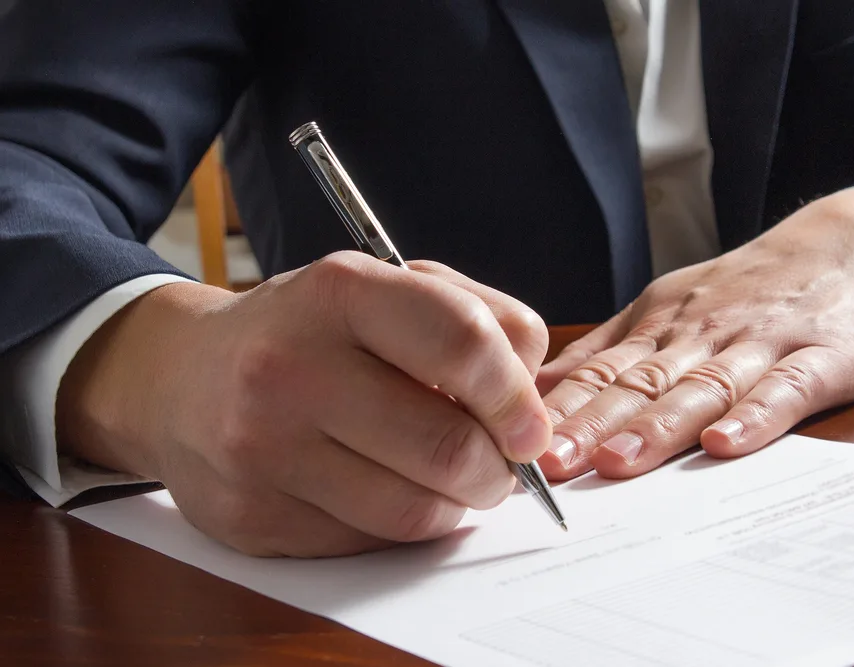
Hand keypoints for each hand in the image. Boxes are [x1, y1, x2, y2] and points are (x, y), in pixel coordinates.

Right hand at [56, 253, 550, 556]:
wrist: (181, 379)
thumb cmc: (307, 332)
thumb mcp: (384, 289)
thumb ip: (475, 320)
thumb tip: (532, 404)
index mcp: (338, 294)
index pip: (463, 342)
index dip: (517, 394)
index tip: (530, 424)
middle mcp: (290, 367)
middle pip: (447, 445)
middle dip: (497, 468)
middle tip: (499, 462)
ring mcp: (264, 449)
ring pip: (416, 509)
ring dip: (456, 502)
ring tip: (447, 475)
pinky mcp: (254, 517)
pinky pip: (371, 541)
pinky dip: (403, 522)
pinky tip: (387, 488)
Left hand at [537, 188, 853, 479]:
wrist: (851, 241)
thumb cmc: (749, 288)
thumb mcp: (670, 306)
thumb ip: (611, 350)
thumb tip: (538, 388)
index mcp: (662, 324)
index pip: (602, 370)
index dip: (560, 409)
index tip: (514, 444)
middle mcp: (701, 333)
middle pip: (641, 384)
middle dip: (591, 425)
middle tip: (547, 465)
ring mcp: (760, 343)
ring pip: (702, 388)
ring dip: (658, 428)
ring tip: (617, 464)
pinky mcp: (820, 357)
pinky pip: (784, 390)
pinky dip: (754, 417)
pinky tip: (724, 445)